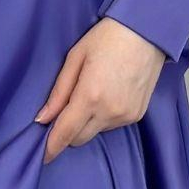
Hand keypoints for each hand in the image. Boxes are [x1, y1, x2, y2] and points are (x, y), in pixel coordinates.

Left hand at [33, 18, 166, 164]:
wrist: (147, 32)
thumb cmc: (107, 38)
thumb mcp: (75, 58)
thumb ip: (58, 92)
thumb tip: (42, 119)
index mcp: (90, 96)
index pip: (65, 133)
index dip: (51, 147)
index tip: (41, 156)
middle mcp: (109, 112)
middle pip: (79, 138)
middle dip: (67, 130)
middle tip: (63, 109)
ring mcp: (126, 116)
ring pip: (95, 132)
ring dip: (86, 122)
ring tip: (91, 92)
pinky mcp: (137, 115)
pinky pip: (111, 125)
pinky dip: (103, 117)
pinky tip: (107, 94)